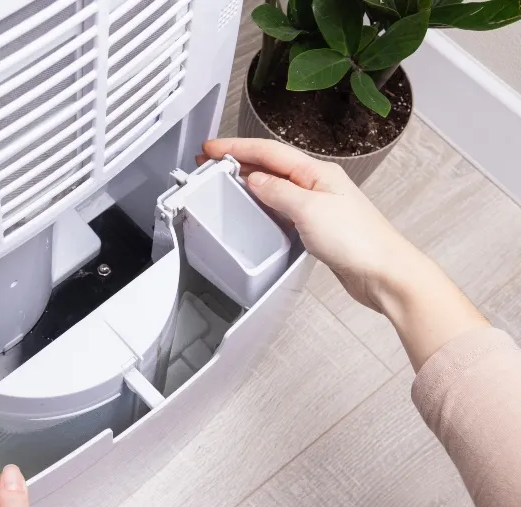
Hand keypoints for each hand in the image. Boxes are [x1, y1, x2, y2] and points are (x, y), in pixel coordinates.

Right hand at [198, 138, 415, 312]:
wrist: (383, 272)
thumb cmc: (359, 240)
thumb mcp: (309, 209)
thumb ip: (277, 192)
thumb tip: (254, 180)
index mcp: (317, 172)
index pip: (268, 151)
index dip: (237, 147)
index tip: (212, 147)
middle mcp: (318, 184)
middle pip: (271, 164)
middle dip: (238, 159)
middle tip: (210, 161)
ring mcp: (317, 204)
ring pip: (275, 184)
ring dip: (248, 179)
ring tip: (224, 180)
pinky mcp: (316, 226)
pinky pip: (281, 206)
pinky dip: (262, 202)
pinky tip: (253, 208)